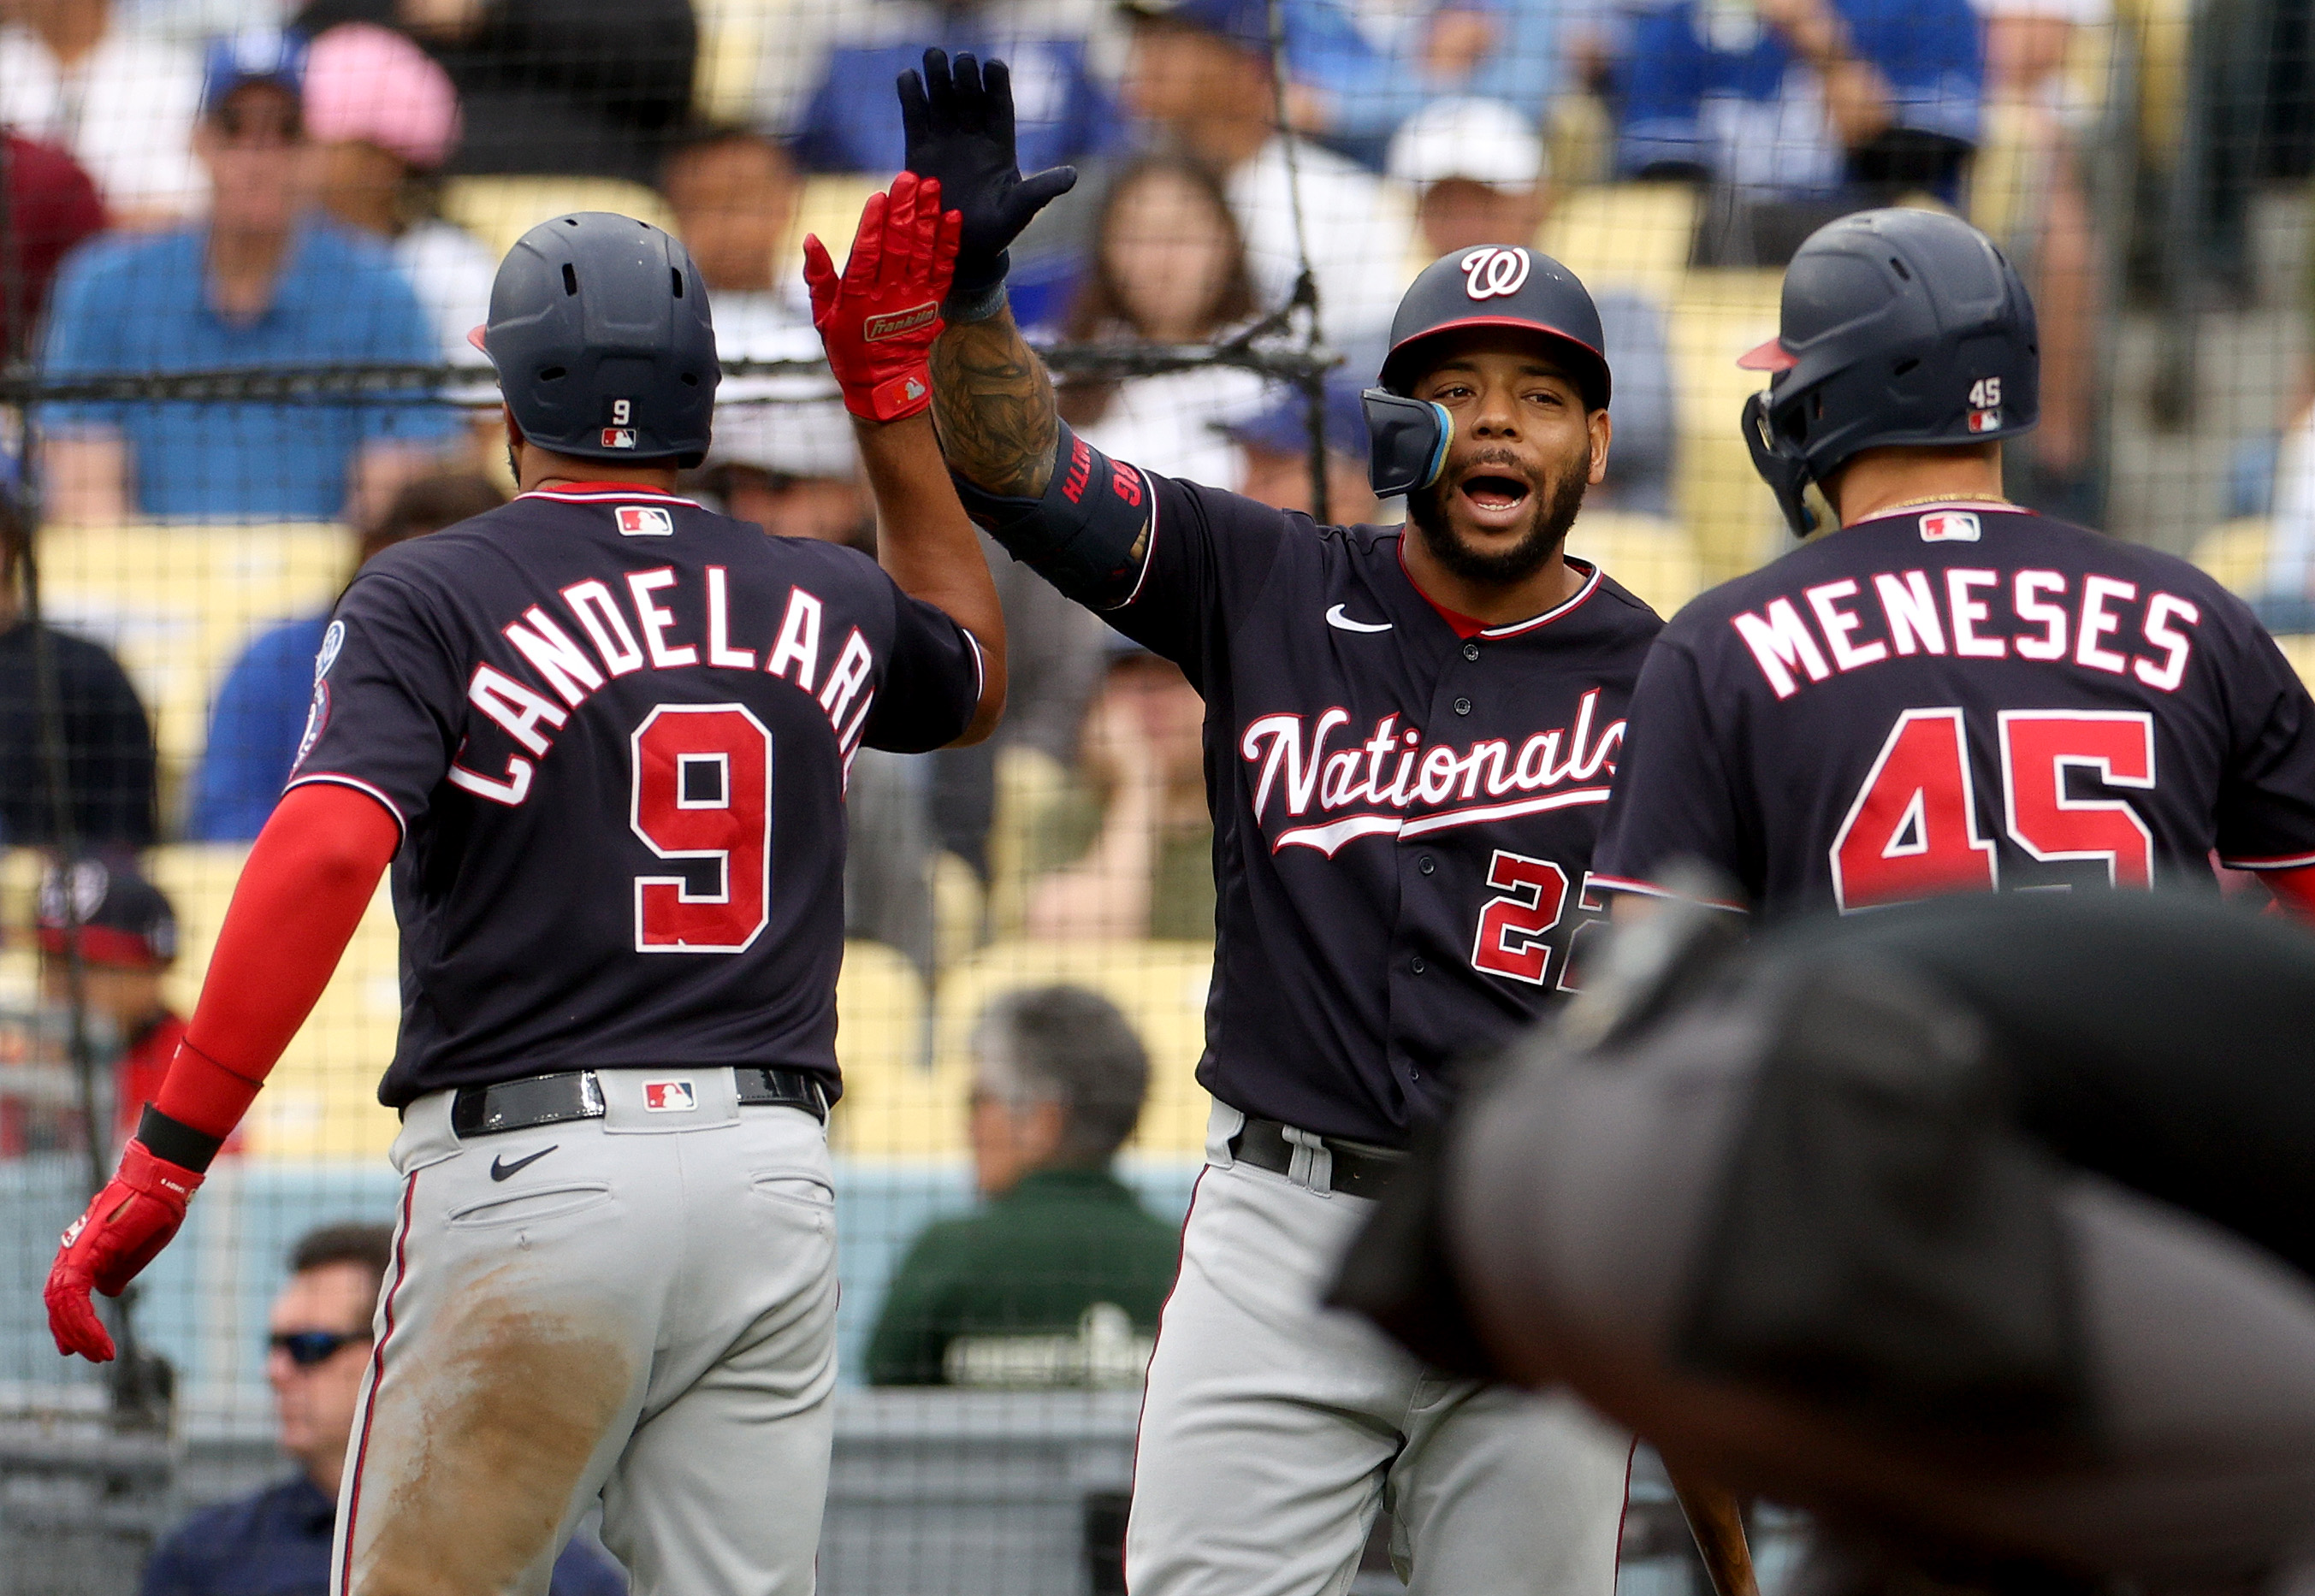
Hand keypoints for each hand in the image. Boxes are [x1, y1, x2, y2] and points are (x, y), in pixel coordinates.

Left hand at [45, 1139, 204, 1361]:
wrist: (163, 1181)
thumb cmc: (155, 1209)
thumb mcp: (137, 1250)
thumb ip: (118, 1271)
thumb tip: (108, 1292)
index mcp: (83, 1253)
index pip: (65, 1295)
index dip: (72, 1323)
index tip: (87, 1347)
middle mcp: (71, 1253)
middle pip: (57, 1303)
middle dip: (72, 1334)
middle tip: (90, 1356)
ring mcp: (75, 1252)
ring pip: (62, 1304)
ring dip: (79, 1336)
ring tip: (100, 1355)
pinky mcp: (84, 1253)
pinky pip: (74, 1298)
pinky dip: (85, 1325)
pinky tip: (101, 1344)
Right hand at [803, 172, 962, 422]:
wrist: (883, 385)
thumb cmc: (847, 346)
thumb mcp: (823, 316)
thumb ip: (818, 277)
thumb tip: (810, 238)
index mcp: (858, 297)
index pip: (867, 254)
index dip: (875, 225)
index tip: (881, 196)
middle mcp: (889, 296)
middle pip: (899, 246)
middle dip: (905, 210)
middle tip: (911, 178)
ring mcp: (914, 299)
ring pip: (924, 252)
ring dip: (929, 217)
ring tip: (933, 187)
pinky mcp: (933, 303)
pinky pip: (945, 270)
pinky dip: (949, 244)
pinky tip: (953, 218)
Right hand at [897, 49, 1078, 304]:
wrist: (958, 252)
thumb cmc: (996, 231)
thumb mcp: (1020, 211)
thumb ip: (1041, 191)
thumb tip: (1072, 176)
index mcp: (1000, 145)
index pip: (1000, 107)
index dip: (997, 85)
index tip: (993, 64)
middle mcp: (973, 136)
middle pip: (969, 97)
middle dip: (965, 76)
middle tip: (961, 58)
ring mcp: (945, 140)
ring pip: (942, 100)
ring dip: (937, 77)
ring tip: (933, 55)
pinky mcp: (919, 150)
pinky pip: (915, 118)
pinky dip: (911, 96)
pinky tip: (907, 76)